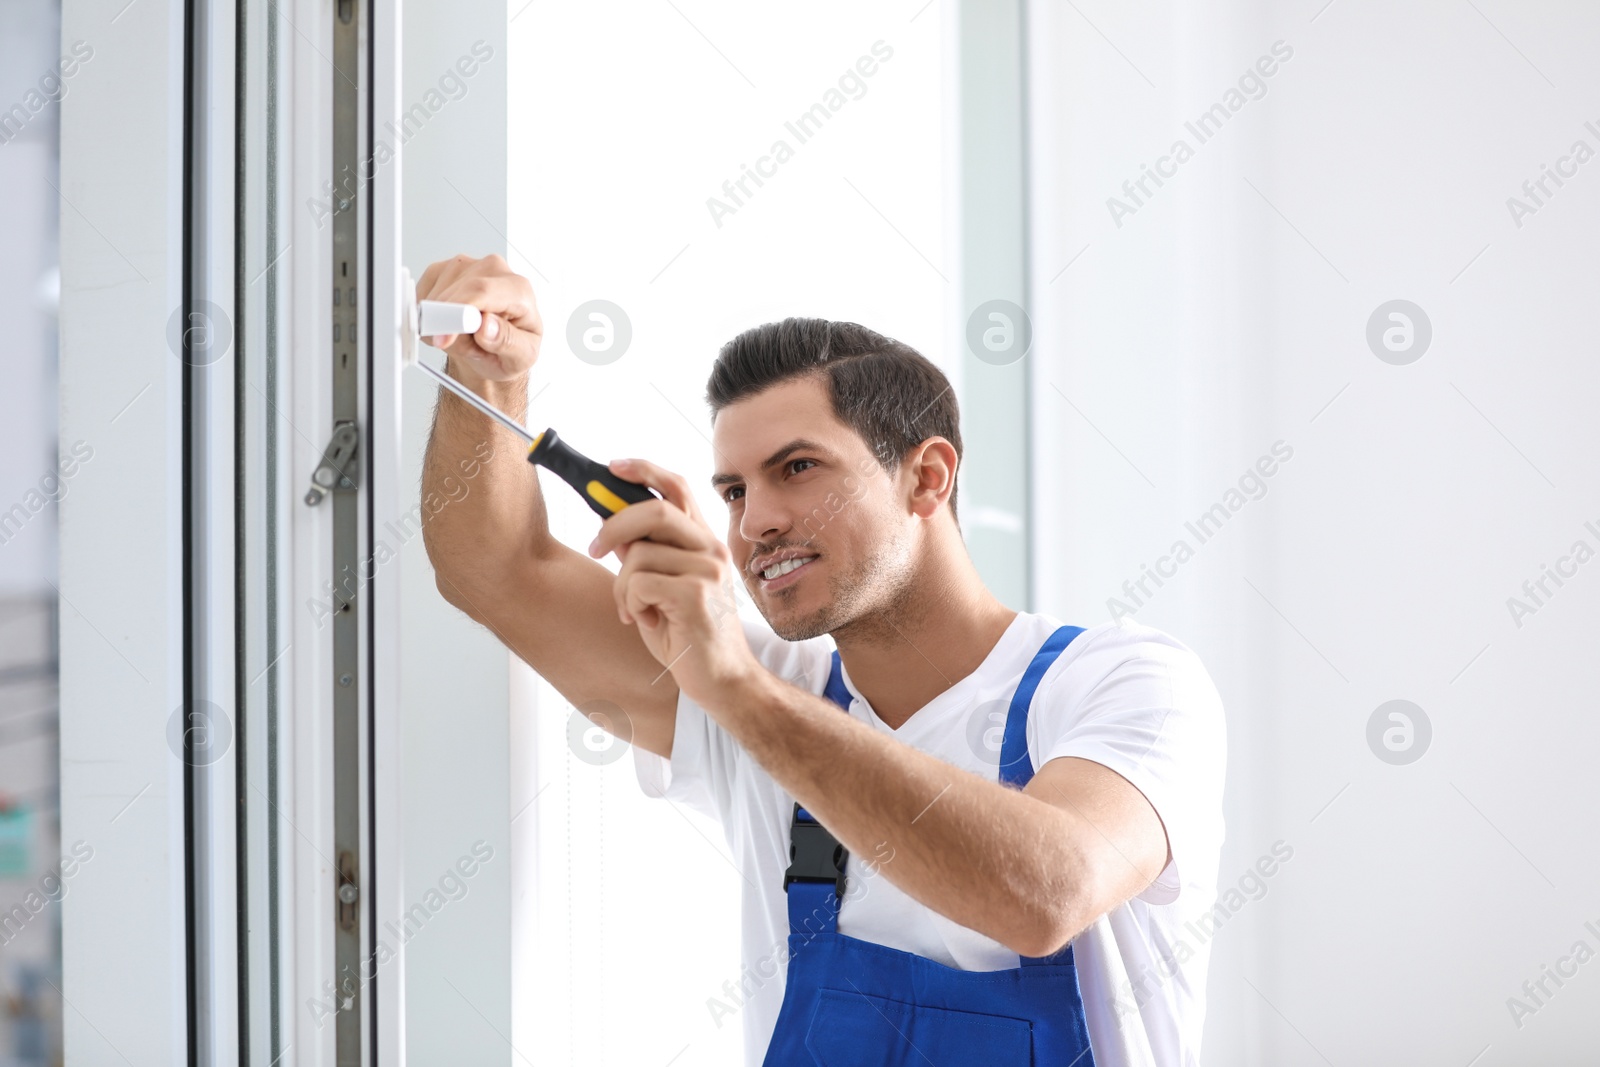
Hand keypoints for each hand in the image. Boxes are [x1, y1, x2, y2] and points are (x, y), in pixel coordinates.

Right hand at [414, 253, 541, 385]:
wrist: (496, 351)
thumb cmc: (511, 350)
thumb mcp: (521, 357)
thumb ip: (507, 342)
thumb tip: (486, 327)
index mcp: (518, 288)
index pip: (481, 291)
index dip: (457, 314)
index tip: (444, 338)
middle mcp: (493, 269)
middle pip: (454, 294)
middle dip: (448, 327)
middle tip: (464, 348)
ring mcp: (466, 266)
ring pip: (435, 297)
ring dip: (441, 325)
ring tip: (463, 338)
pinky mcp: (443, 270)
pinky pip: (423, 296)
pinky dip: (429, 318)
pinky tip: (449, 325)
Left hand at [587, 457, 758, 706]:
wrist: (723, 683)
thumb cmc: (689, 637)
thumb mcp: (661, 589)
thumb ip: (645, 556)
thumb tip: (613, 528)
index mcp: (704, 542)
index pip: (677, 487)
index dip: (643, 469)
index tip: (611, 466)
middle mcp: (711, 549)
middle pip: (652, 511)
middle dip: (613, 526)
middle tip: (595, 549)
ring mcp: (707, 571)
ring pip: (637, 555)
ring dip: (621, 587)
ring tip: (632, 611)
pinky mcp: (696, 595)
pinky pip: (638, 583)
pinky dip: (629, 605)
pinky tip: (646, 623)